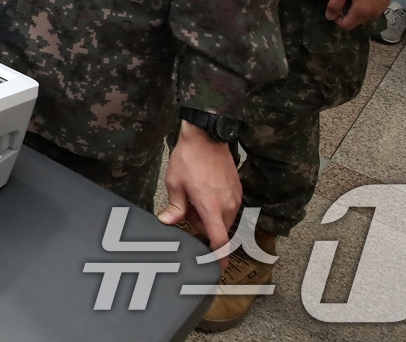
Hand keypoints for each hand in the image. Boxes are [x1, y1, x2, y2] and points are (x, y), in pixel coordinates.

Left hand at [158, 121, 241, 256]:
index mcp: (212, 208)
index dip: (218, 258)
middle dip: (203, 227)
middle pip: (218, 230)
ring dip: (209, 215)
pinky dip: (216, 206)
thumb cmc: (189, 158)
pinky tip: (204, 191)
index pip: (220, 242)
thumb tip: (168, 222)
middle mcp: (227, 206)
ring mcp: (235, 197)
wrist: (207, 137)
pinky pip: (227, 207)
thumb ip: (174, 207)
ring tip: (194, 197)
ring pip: (223, 219)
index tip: (216, 268)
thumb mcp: (175, 183)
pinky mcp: (237, 189)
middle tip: (188, 211)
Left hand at [327, 0, 395, 30]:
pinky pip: (370, 7)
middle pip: (354, 20)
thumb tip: (330, 17)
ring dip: (354, 6)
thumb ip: (335, 4)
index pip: (346, 26)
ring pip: (362, 13)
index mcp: (362, 13)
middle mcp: (373, 14)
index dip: (336, 19)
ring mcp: (381, 8)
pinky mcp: (385, 2)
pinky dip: (364, 3)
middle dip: (345, 11)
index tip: (334, 6)